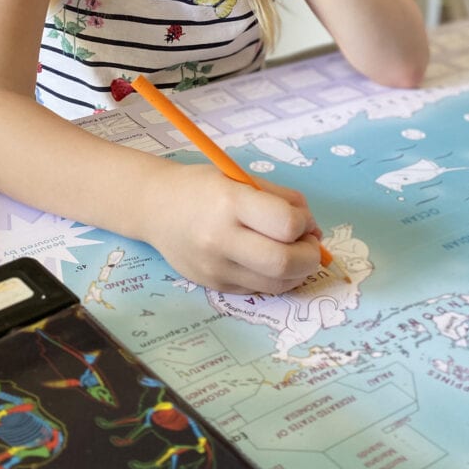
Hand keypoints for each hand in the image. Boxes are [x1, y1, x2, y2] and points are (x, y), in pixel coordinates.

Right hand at [145, 162, 323, 293]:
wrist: (155, 207)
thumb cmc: (202, 187)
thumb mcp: (240, 178)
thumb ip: (281, 199)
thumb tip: (313, 229)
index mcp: (229, 203)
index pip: (285, 224)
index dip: (304, 223)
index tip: (302, 219)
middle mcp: (221, 239)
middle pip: (284, 263)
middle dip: (310, 256)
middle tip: (309, 243)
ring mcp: (216, 268)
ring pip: (276, 284)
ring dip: (298, 271)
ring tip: (293, 253)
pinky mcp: (214, 287)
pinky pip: (259, 290)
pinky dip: (275, 278)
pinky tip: (269, 260)